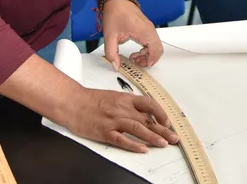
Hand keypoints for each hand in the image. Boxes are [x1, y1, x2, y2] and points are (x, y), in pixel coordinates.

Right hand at [62, 87, 177, 152]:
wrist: (72, 102)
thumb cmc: (91, 99)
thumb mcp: (114, 96)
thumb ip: (129, 103)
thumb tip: (142, 110)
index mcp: (126, 99)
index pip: (150, 105)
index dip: (161, 114)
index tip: (167, 122)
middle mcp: (122, 109)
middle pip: (147, 120)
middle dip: (163, 130)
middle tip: (174, 138)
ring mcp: (114, 121)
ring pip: (138, 129)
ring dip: (153, 137)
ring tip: (164, 144)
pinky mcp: (104, 132)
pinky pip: (122, 139)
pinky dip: (133, 144)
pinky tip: (142, 149)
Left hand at [101, 0, 163, 70]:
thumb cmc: (115, 13)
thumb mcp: (109, 35)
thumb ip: (112, 53)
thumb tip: (116, 65)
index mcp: (143, 31)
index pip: (156, 49)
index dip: (151, 60)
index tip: (143, 65)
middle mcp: (149, 29)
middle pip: (158, 48)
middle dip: (149, 59)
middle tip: (137, 62)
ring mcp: (149, 27)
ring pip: (156, 45)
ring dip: (147, 54)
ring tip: (134, 57)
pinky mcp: (147, 27)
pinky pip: (152, 41)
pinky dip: (147, 48)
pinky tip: (136, 50)